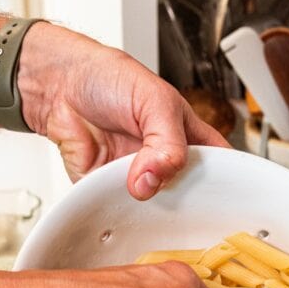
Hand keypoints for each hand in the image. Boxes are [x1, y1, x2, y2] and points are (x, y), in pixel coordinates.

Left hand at [18, 22, 228, 196]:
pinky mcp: (108, 190)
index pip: (220, 167)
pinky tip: (118, 190)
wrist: (58, 85)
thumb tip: (155, 179)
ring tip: (139, 182)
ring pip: (156, 207)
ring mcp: (139, 178)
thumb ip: (167, 142)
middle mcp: (166, 161)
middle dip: (185, 199)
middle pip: (190, 195)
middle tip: (175, 189)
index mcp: (188, 137)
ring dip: (149, 202)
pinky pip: (119, 208)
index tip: (227, 197)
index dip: (230, 184)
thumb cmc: (108, 78)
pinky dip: (119, 205)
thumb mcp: (154, 100)